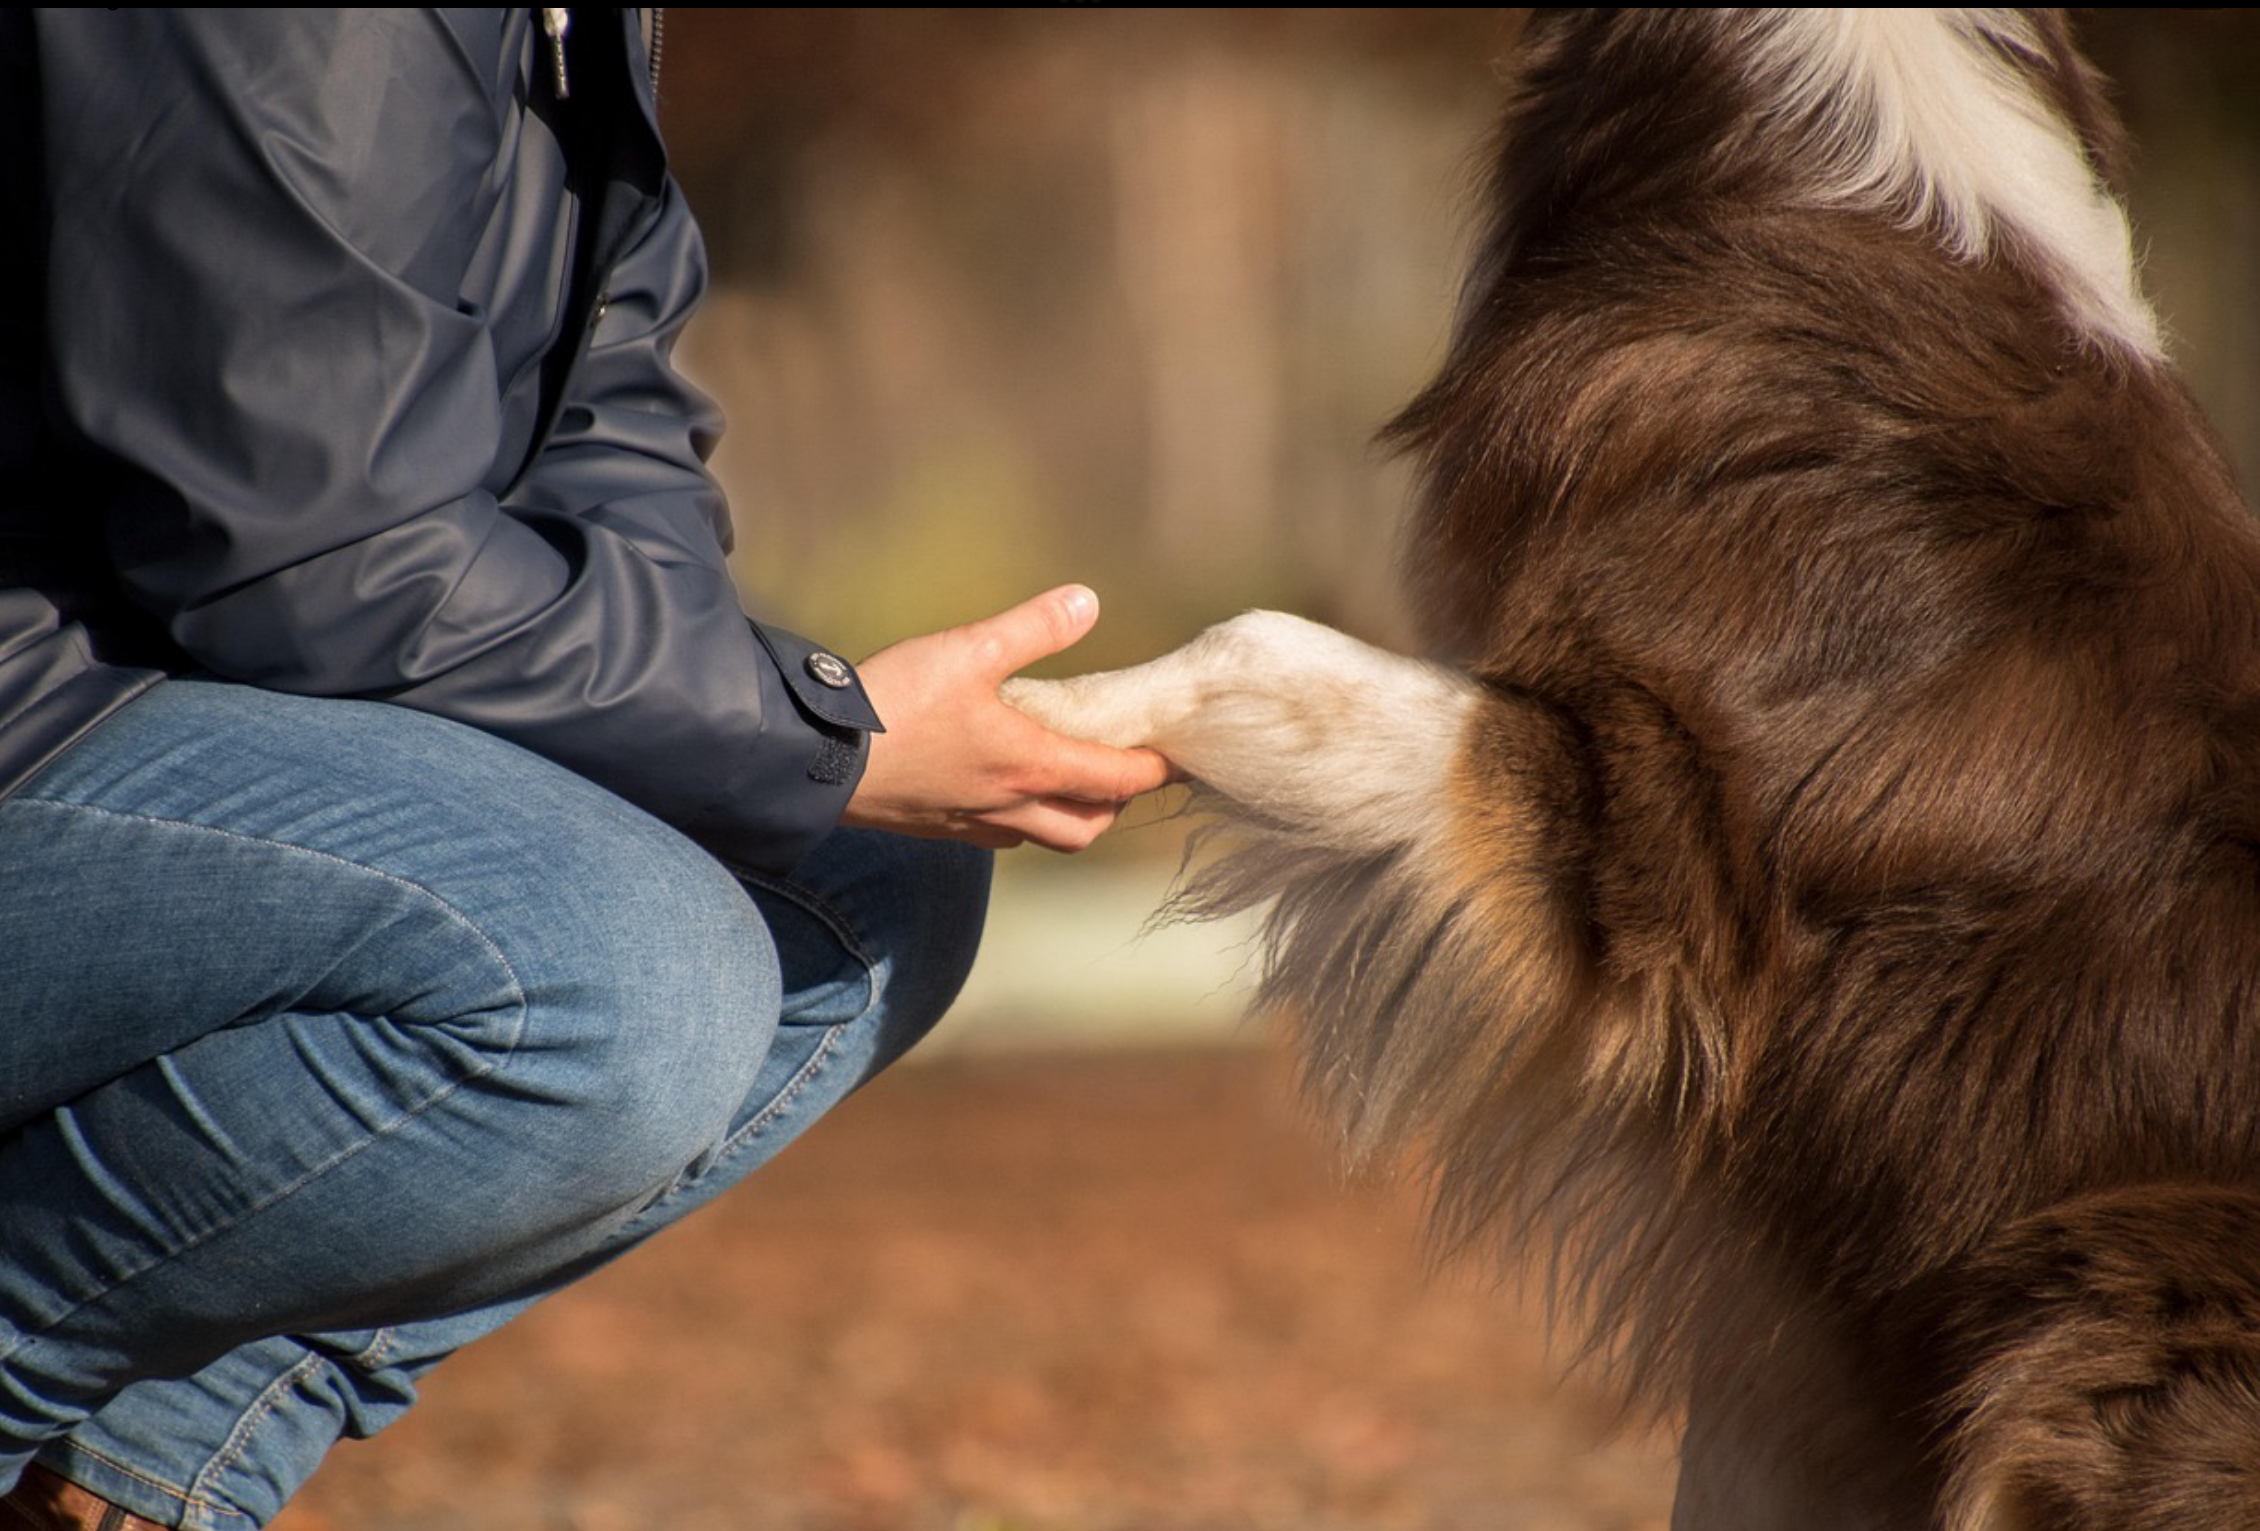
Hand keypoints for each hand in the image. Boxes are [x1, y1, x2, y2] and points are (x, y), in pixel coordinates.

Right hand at [842, 586, 1174, 850]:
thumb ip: (1032, 628)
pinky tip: (1003, 784)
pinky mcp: (937, 827)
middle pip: (1086, 827)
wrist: (814, 758)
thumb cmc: (894, 706)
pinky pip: (998, 834)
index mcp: (1030, 766)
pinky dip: (1021, 816)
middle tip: (1123, 771)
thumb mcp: (967, 650)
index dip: (1152, 770)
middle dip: (1113, 804)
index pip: (1116, 781)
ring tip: (1070, 778)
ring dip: (1068, 815)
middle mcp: (1009, 807)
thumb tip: (1087, 602)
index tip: (1176, 758)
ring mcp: (972, 824)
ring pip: (1042, 836)